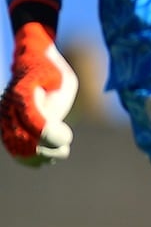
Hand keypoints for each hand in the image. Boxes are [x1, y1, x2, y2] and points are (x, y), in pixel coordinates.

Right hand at [2, 22, 78, 167]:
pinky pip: (14, 150)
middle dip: (48, 150)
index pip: (35, 124)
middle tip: (65, 148)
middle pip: (24, 142)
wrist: (33, 65)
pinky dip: (30, 161)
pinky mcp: (9, 128)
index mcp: (22, 95)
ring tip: (59, 152)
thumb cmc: (51, 71)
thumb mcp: (61, 77)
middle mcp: (10, 109)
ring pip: (17, 150)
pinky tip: (46, 159)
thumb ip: (57, 93)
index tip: (66, 137)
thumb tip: (52, 117)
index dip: (51, 136)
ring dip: (40, 158)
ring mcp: (7, 120)